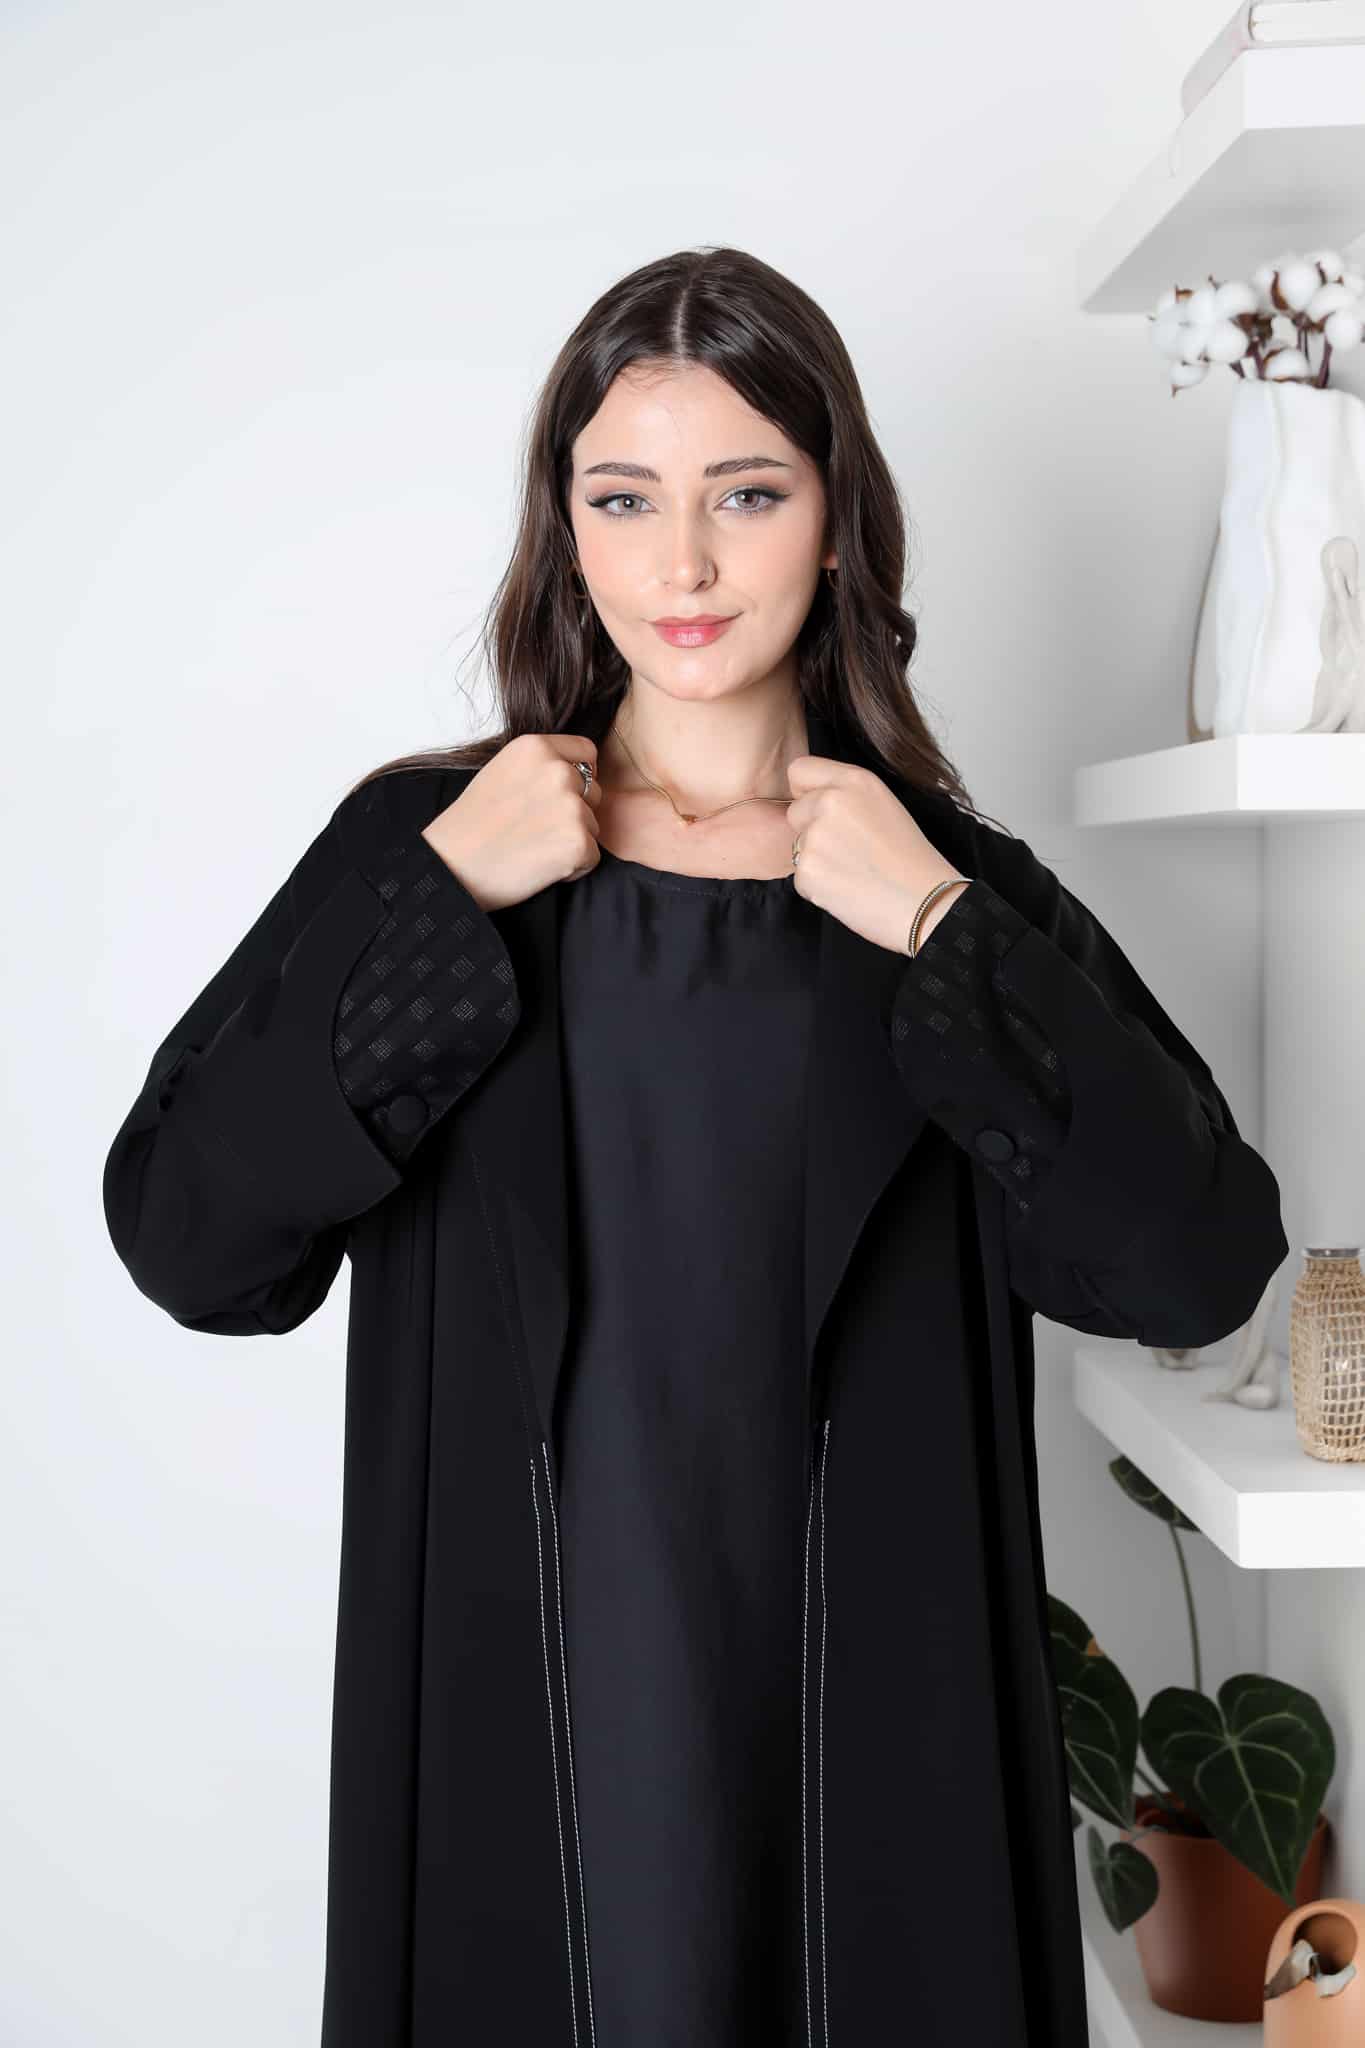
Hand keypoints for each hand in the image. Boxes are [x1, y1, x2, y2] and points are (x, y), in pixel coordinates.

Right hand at [421, 733, 603, 911]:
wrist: (452, 866)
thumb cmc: (471, 825)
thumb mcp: (502, 771)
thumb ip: (539, 765)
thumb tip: (575, 771)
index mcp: (537, 747)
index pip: (587, 752)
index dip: (579, 777)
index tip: (558, 797)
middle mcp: (558, 770)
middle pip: (594, 792)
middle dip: (575, 813)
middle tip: (536, 830)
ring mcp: (571, 806)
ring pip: (593, 826)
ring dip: (572, 840)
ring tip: (533, 848)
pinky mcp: (578, 842)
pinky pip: (591, 857)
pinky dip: (573, 868)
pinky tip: (539, 866)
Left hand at [785, 755, 969, 955]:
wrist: (924, 902)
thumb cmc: (910, 859)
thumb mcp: (884, 805)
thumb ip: (846, 794)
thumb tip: (810, 799)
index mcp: (854, 780)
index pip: (799, 770)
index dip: (806, 792)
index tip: (823, 810)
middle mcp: (830, 801)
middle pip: (795, 812)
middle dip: (811, 830)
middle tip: (849, 849)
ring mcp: (815, 836)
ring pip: (798, 846)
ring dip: (817, 861)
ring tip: (854, 871)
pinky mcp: (807, 870)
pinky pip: (801, 877)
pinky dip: (819, 887)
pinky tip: (848, 888)